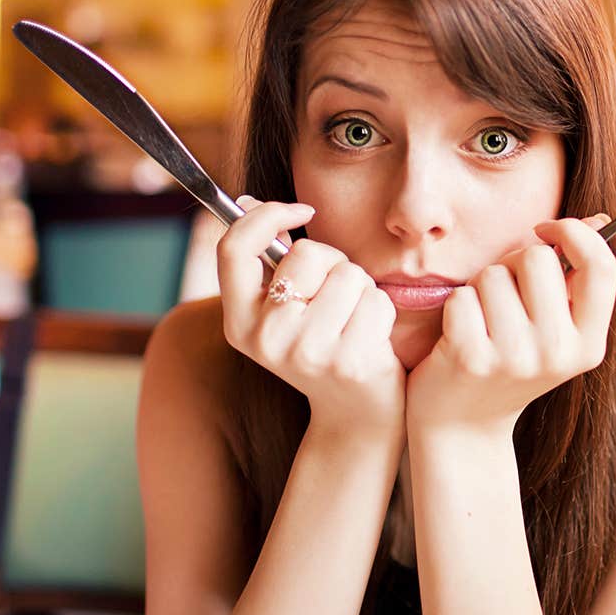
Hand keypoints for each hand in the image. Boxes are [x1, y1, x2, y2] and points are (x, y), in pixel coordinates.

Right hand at [217, 197, 404, 436]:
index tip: (302, 211)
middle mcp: (266, 338)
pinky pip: (375, 299)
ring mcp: (306, 351)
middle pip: (307, 254)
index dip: (266, 216)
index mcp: (238, 323)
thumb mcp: (282, 311)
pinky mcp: (348, 360)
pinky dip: (382, 311)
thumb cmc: (322, 346)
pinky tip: (372, 339)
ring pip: (348, 274)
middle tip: (335, 299)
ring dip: (362, 289)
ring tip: (354, 321)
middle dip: (333, 263)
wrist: (354, 414)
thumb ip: (268, 263)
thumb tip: (248, 201)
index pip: (233, 249)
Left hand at [405, 214, 615, 435]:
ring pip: (494, 274)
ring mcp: (515, 358)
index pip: (601, 266)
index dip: (575, 233)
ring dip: (480, 288)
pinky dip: (455, 307)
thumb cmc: (507, 363)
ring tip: (480, 322)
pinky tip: (457, 336)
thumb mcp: (553, 330)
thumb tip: (598, 219)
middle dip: (513, 264)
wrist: (462, 427)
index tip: (546, 230)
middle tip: (502, 295)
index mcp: (589, 344)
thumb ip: (575, 279)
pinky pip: (462, 296)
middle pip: (538, 259)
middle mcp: (558, 353)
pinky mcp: (471, 358)